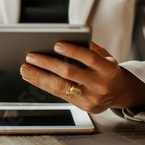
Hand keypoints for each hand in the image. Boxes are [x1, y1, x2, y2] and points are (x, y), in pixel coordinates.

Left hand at [20, 42, 144, 112]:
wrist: (119, 93)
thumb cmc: (106, 69)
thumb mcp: (105, 56)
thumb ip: (88, 47)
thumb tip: (63, 38)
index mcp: (109, 69)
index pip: (90, 58)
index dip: (73, 51)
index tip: (55, 44)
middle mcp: (101, 85)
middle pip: (70, 74)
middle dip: (48, 64)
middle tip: (30, 56)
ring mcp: (92, 98)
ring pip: (61, 87)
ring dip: (39, 77)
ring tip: (25, 68)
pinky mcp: (84, 107)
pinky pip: (60, 95)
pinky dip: (43, 85)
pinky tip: (32, 77)